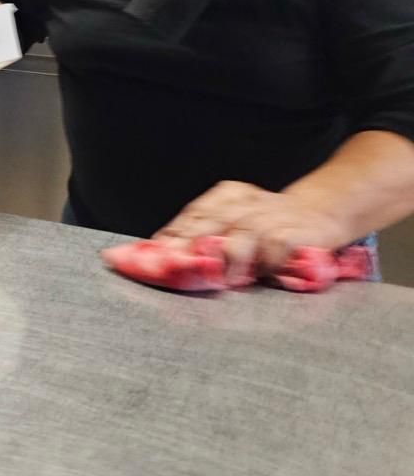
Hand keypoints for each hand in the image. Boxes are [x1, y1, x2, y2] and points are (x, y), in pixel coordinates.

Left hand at [155, 179, 346, 278]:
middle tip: (173, 265)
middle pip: (211, 222)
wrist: (323, 209)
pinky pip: (278, 244)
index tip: (152, 255)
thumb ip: (206, 234)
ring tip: (216, 277)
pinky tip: (260, 273)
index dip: (172, 235)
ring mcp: (270, 216)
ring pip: (242, 233)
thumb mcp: (237, 220)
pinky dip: (267, 259)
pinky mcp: (296, 231)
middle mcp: (245, 204)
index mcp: (226, 197)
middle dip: (189, 245)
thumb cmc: (270, 222)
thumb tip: (164, 257)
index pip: (193, 215)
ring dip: (228, 256)